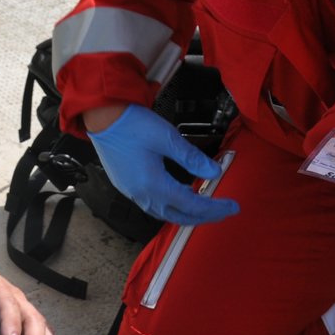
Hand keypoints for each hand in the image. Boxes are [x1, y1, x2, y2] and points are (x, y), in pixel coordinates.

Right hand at [86, 104, 237, 225]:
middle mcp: (142, 195)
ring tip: (204, 205)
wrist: (101, 117)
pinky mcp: (127, 186)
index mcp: (154, 185)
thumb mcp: (168, 138)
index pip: (192, 205)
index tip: (233, 207)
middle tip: (222, 210)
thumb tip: (213, 172)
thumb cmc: (132, 124)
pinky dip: (171, 206)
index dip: (215, 208)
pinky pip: (153, 206)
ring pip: (165, 214)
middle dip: (204, 217)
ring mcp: (132, 193)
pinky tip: (179, 195)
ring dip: (187, 213)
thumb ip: (192, 158)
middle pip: (179, 216)